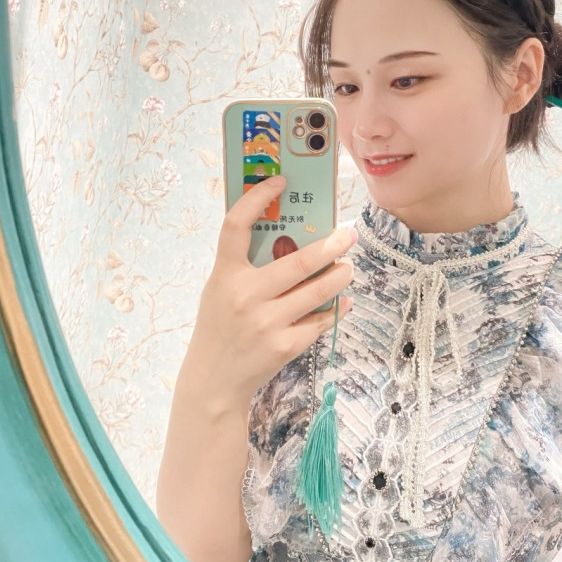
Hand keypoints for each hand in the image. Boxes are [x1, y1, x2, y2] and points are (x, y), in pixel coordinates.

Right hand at [177, 175, 355, 409]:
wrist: (213, 379)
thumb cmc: (218, 327)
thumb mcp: (221, 290)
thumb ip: (246, 267)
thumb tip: (290, 239)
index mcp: (225, 275)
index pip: (236, 225)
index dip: (257, 198)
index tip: (280, 181)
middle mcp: (245, 296)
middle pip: (298, 261)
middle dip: (332, 245)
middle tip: (348, 235)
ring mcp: (267, 323)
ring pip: (319, 291)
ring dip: (341, 276)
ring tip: (348, 268)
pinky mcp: (285, 346)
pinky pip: (320, 321)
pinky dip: (336, 309)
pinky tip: (343, 302)